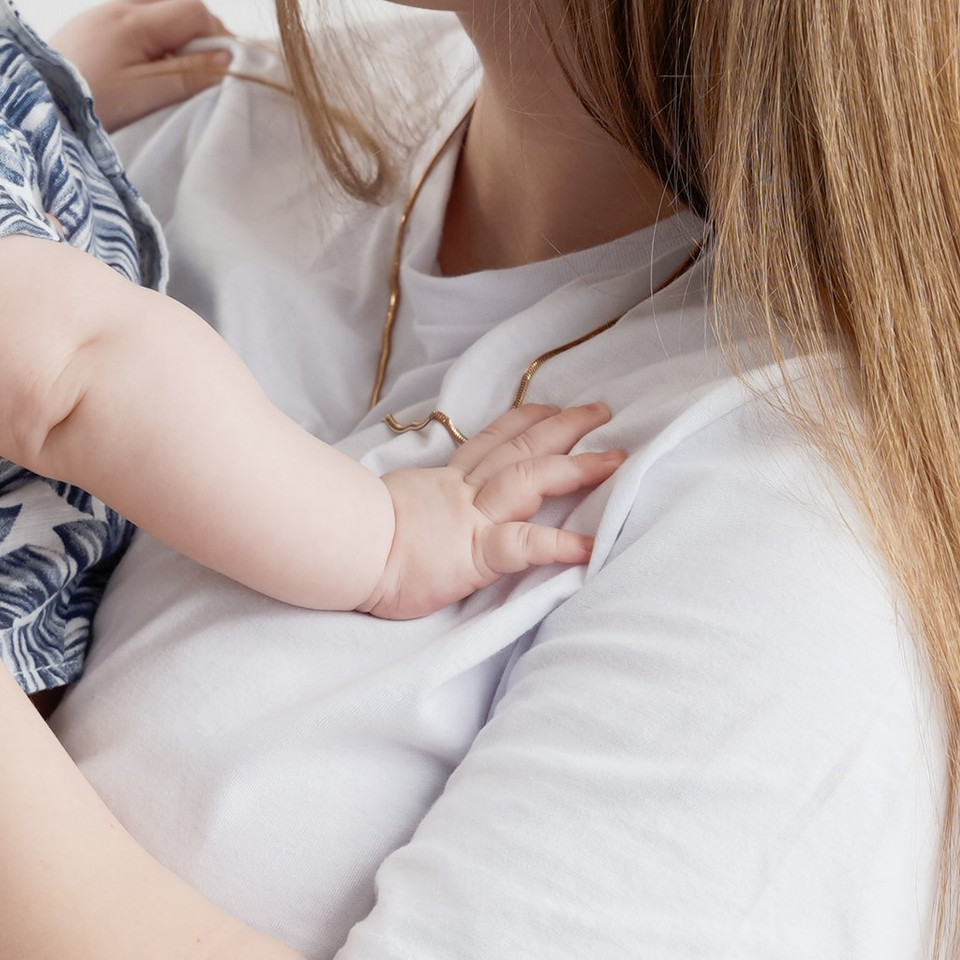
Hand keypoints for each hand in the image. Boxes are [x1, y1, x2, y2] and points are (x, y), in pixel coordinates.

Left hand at [49, 0, 234, 130]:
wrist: (26, 106)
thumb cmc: (85, 104)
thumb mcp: (143, 95)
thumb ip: (188, 74)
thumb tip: (228, 59)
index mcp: (133, 21)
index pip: (193, 10)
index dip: (216, 34)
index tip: (221, 65)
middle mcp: (115, 8)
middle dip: (197, 18)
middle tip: (203, 56)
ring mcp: (96, 14)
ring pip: (150, 0)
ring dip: (172, 21)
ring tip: (175, 60)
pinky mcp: (83, 27)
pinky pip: (128, 14)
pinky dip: (148, 28)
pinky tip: (144, 61)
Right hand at [363, 401, 624, 620]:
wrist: (342, 550)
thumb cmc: (353, 536)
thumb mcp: (387, 506)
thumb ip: (413, 503)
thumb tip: (413, 510)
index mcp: (444, 483)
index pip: (489, 443)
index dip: (523, 421)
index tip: (549, 407)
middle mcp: (464, 493)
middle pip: (521, 448)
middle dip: (565, 428)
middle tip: (602, 412)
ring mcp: (472, 519)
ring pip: (531, 479)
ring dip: (577, 466)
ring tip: (617, 459)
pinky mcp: (475, 553)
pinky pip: (524, 545)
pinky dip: (561, 544)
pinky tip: (592, 547)